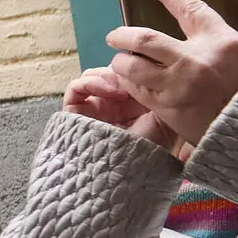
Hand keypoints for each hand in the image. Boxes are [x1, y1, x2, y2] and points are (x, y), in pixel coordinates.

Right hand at [63, 67, 181, 153]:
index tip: (150, 69)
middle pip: (109, 74)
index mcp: (131, 107)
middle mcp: (110, 107)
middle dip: (122, 71)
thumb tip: (147, 67)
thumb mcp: (164, 114)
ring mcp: (92, 110)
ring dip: (107, 76)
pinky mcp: (74, 114)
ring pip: (91, 77)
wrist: (128, 171)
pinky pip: (75, 88)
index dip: (135, 68)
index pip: (127, 76)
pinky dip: (90, 82)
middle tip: (136, 75)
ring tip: (122, 87)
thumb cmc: (149, 149)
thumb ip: (158, 91)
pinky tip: (109, 90)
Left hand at [106, 0, 237, 146]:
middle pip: (145, 39)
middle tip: (114, 36)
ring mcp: (178, 85)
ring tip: (119, 60)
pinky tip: (126, 79)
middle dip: (122, 35)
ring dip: (120, 61)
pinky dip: (127, 82)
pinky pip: (136, 90)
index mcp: (221, 40)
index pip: (189, 8)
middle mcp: (195, 59)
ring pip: (132, 66)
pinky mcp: (166, 108)